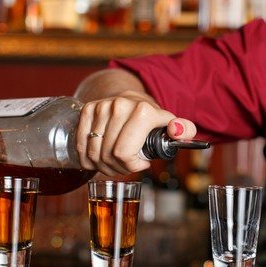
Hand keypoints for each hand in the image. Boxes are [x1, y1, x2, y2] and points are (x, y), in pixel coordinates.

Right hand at [75, 90, 197, 176]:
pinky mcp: (87, 109)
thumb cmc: (152, 119)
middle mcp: (120, 105)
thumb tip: (176, 131)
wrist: (133, 98)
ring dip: (103, 165)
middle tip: (128, 165)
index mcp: (143, 111)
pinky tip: (99, 158)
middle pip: (108, 155)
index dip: (131, 166)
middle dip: (118, 168)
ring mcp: (101, 106)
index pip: (124, 153)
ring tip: (116, 161)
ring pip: (93, 153)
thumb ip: (185, 129)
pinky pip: (80, 145)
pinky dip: (87, 158)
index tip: (141, 164)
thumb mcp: (172, 124)